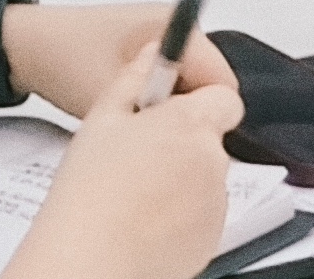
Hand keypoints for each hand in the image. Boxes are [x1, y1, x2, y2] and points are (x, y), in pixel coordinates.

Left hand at [0, 0, 237, 115]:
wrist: (23, 47)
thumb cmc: (65, 61)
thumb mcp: (117, 95)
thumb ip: (160, 118)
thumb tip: (189, 142)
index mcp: (173, 27)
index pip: (222, 82)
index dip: (206, 116)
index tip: (182, 138)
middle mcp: (171, 28)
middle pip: (205, 85)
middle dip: (185, 114)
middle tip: (152, 134)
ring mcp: (156, 38)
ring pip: (185, 89)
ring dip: (167, 111)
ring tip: (135, 125)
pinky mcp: (140, 51)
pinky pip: (165, 85)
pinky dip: (153, 104)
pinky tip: (128, 117)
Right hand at [18, 53, 241, 278]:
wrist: (90, 260)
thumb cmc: (91, 195)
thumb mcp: (101, 118)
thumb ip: (136, 78)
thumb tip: (155, 54)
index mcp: (191, 126)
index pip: (224, 96)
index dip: (198, 99)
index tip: (171, 107)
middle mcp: (213, 163)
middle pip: (210, 139)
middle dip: (181, 142)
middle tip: (138, 152)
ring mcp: (215, 204)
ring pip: (204, 178)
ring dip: (180, 179)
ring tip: (133, 190)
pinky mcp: (211, 239)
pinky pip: (201, 214)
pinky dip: (181, 214)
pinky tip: (143, 217)